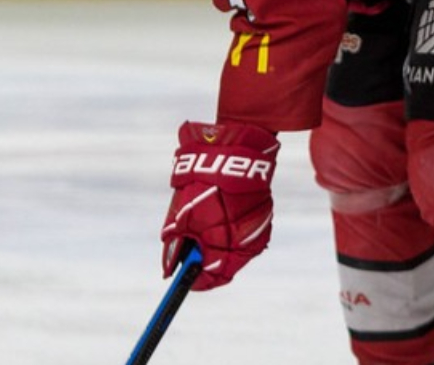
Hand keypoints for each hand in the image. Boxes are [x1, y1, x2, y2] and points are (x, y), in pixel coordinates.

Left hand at [161, 121, 279, 289]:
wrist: (235, 154)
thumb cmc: (205, 189)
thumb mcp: (182, 220)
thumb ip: (176, 249)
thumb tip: (169, 270)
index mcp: (229, 249)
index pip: (211, 278)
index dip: (194, 279)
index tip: (181, 276)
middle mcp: (249, 245)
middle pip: (225, 265)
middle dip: (205, 258)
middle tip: (189, 246)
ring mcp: (259, 230)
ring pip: (235, 248)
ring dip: (218, 242)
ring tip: (205, 221)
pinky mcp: (264, 215)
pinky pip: (244, 232)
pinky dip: (231, 227)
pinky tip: (221, 210)